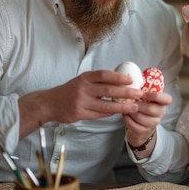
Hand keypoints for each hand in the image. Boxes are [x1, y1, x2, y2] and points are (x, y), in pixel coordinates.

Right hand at [18, 69, 143, 137]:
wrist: (50, 103)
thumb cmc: (69, 91)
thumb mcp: (81, 81)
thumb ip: (97, 81)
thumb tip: (120, 80)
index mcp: (84, 78)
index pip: (104, 75)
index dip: (118, 77)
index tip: (131, 79)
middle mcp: (83, 89)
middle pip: (108, 90)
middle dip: (126, 92)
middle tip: (139, 94)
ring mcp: (81, 102)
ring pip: (106, 105)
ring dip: (122, 106)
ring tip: (134, 107)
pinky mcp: (80, 114)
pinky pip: (99, 114)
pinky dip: (111, 113)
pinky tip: (119, 112)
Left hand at [123, 90, 171, 146]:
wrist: (140, 124)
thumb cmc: (142, 105)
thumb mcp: (144, 96)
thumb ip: (143, 88)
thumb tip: (131, 76)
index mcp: (162, 102)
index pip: (167, 99)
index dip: (156, 96)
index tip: (144, 93)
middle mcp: (161, 113)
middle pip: (151, 109)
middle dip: (138, 104)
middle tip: (130, 100)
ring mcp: (153, 123)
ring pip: (141, 118)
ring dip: (131, 112)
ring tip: (125, 107)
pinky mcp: (144, 131)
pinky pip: (135, 126)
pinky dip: (127, 119)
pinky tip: (125, 114)